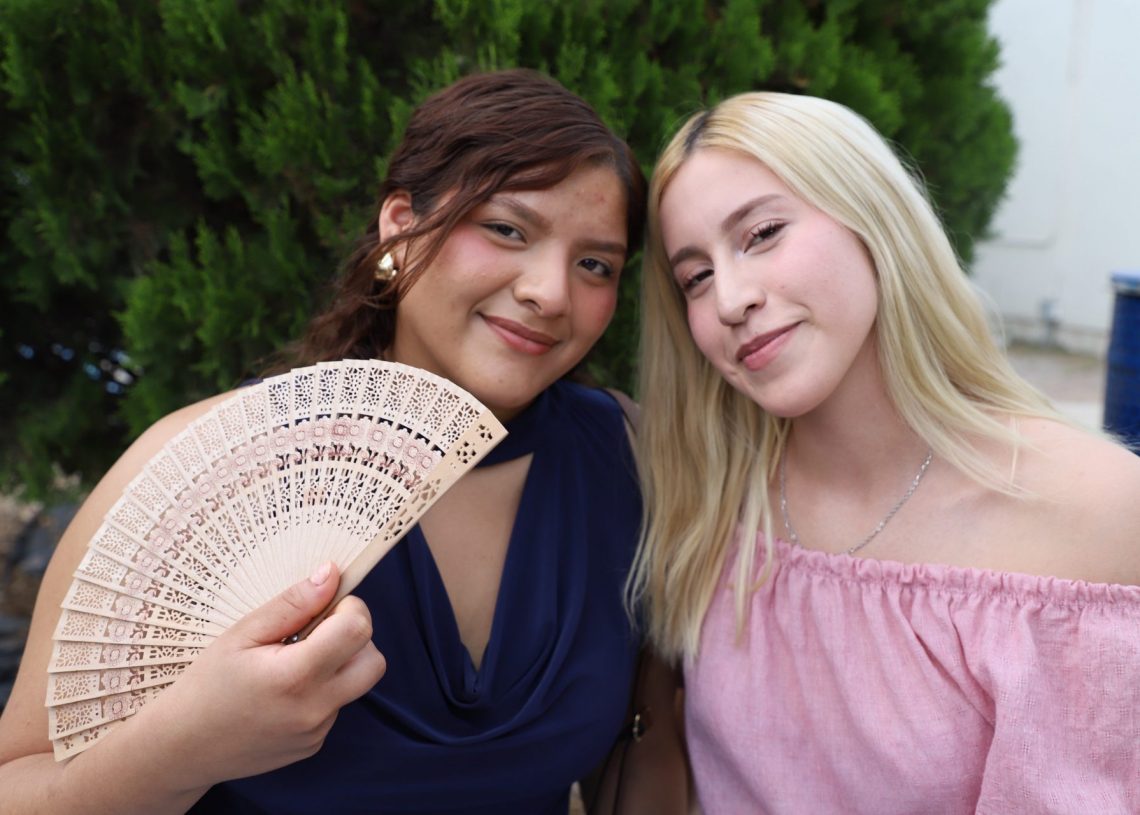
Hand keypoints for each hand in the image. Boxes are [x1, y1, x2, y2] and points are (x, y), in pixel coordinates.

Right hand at [133, 562, 386, 790]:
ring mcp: (316, 732)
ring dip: (338, 664)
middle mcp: (313, 709)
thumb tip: (332, 575)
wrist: (181, 748)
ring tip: (292, 661)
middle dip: (356, 637)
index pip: (358, 630)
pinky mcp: (313, 745)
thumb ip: (292, 604)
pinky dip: (321, 690)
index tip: (325, 605)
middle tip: (316, 630)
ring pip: (356, 684)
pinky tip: (283, 690)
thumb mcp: (242, 634)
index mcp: (295, 676)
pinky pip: (335, 706)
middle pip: (373, 661)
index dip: (349, 608)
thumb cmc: (206, 685)